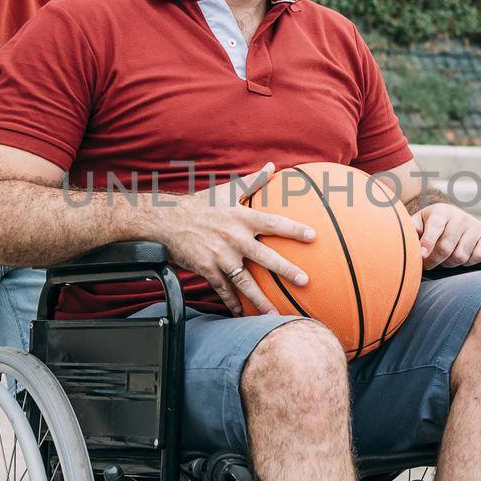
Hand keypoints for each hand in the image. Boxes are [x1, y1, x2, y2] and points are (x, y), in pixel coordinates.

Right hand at [161, 162, 314, 315]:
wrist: (168, 220)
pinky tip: (241, 314)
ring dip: (260, 299)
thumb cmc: (201, 204)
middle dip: (286, 270)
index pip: (273, 223)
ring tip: (274, 314)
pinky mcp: (207, 269)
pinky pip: (223, 289)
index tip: (312, 236)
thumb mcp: (227, 190)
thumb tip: (272, 166)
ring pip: (245, 281)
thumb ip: (253, 181)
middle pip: (265, 257)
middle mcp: (234, 238)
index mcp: (241, 217)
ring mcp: (220, 256)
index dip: (294, 229)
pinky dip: (232, 302)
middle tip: (304, 281)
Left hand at [415, 202, 480, 270]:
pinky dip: (467, 263)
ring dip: (449, 264)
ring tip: (442, 260)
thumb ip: (411, 230)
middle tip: (427, 265)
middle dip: (434, 261)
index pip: (435, 228)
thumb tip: (407, 237)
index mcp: (440, 211)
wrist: (452, 218)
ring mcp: (474, 224)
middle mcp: (459, 216)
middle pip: (446, 247)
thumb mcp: (418, 223)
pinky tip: (459, 258)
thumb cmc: (430, 225)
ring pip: (461, 255)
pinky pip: (477, 257)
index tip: (421, 256)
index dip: (428, 243)